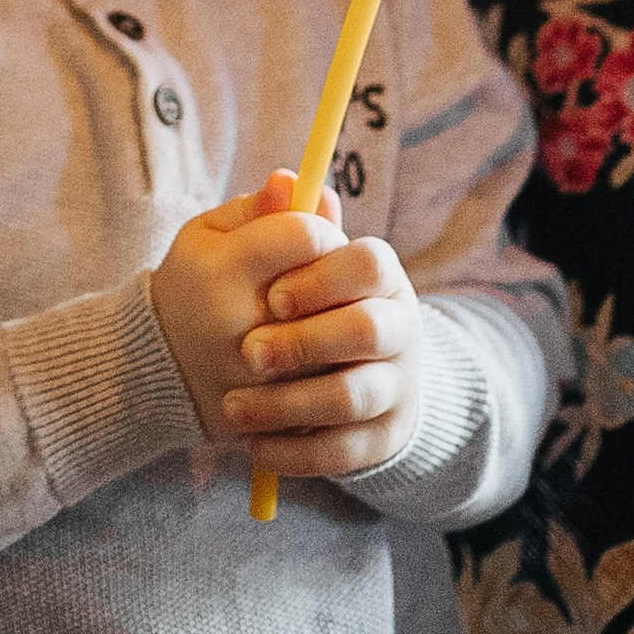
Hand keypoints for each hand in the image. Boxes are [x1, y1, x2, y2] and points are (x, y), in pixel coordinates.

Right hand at [150, 173, 344, 445]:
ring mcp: (259, 375)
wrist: (156, 366)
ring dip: (338, 320)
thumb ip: (256, 207)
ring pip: (337, 338)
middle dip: (335, 276)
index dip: (322, 229)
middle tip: (321, 274)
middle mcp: (240, 324)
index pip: (304, 236)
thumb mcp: (207, 234)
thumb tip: (296, 179)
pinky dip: (332, 362)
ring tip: (315, 313)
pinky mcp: (274, 409)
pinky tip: (313, 352)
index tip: (315, 236)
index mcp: (221, 270)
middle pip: (329, 287)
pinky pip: (330, 379)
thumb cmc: (192, 283)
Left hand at [223, 173, 422, 479]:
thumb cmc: (286, 296)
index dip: (322, 277)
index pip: (367, 263)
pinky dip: (297, 454)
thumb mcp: (272, 253)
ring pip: (353, 397)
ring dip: (290, 404)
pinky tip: (254, 446)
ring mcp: (396, 384)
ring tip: (234, 410)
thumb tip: (284, 179)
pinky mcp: (382, 437)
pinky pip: (346, 452)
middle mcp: (399, 326)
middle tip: (249, 354)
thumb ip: (279, 220)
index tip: (272, 296)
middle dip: (305, 343)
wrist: (315, 369)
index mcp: (376, 272)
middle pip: (368, 330)